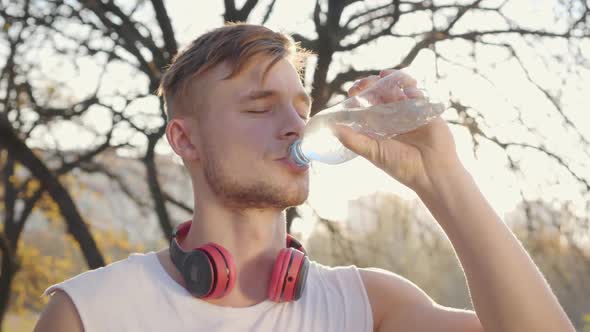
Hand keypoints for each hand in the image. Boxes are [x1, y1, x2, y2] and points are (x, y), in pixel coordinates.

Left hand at [332, 69, 461, 194]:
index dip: (359, 94)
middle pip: (381, 92)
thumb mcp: (373, 153)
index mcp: (379, 126)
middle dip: (373, 83)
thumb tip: (332, 128)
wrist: (431, 173)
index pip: (366, 104)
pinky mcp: (426, 111)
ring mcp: (410, 112)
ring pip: (400, 89)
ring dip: (393, 78)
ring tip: (385, 75)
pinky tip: (408, 91)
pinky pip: (418, 94)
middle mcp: (393, 117)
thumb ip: (353, 140)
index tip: (353, 90)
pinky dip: (412, 89)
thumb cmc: (401, 166)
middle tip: (367, 81)